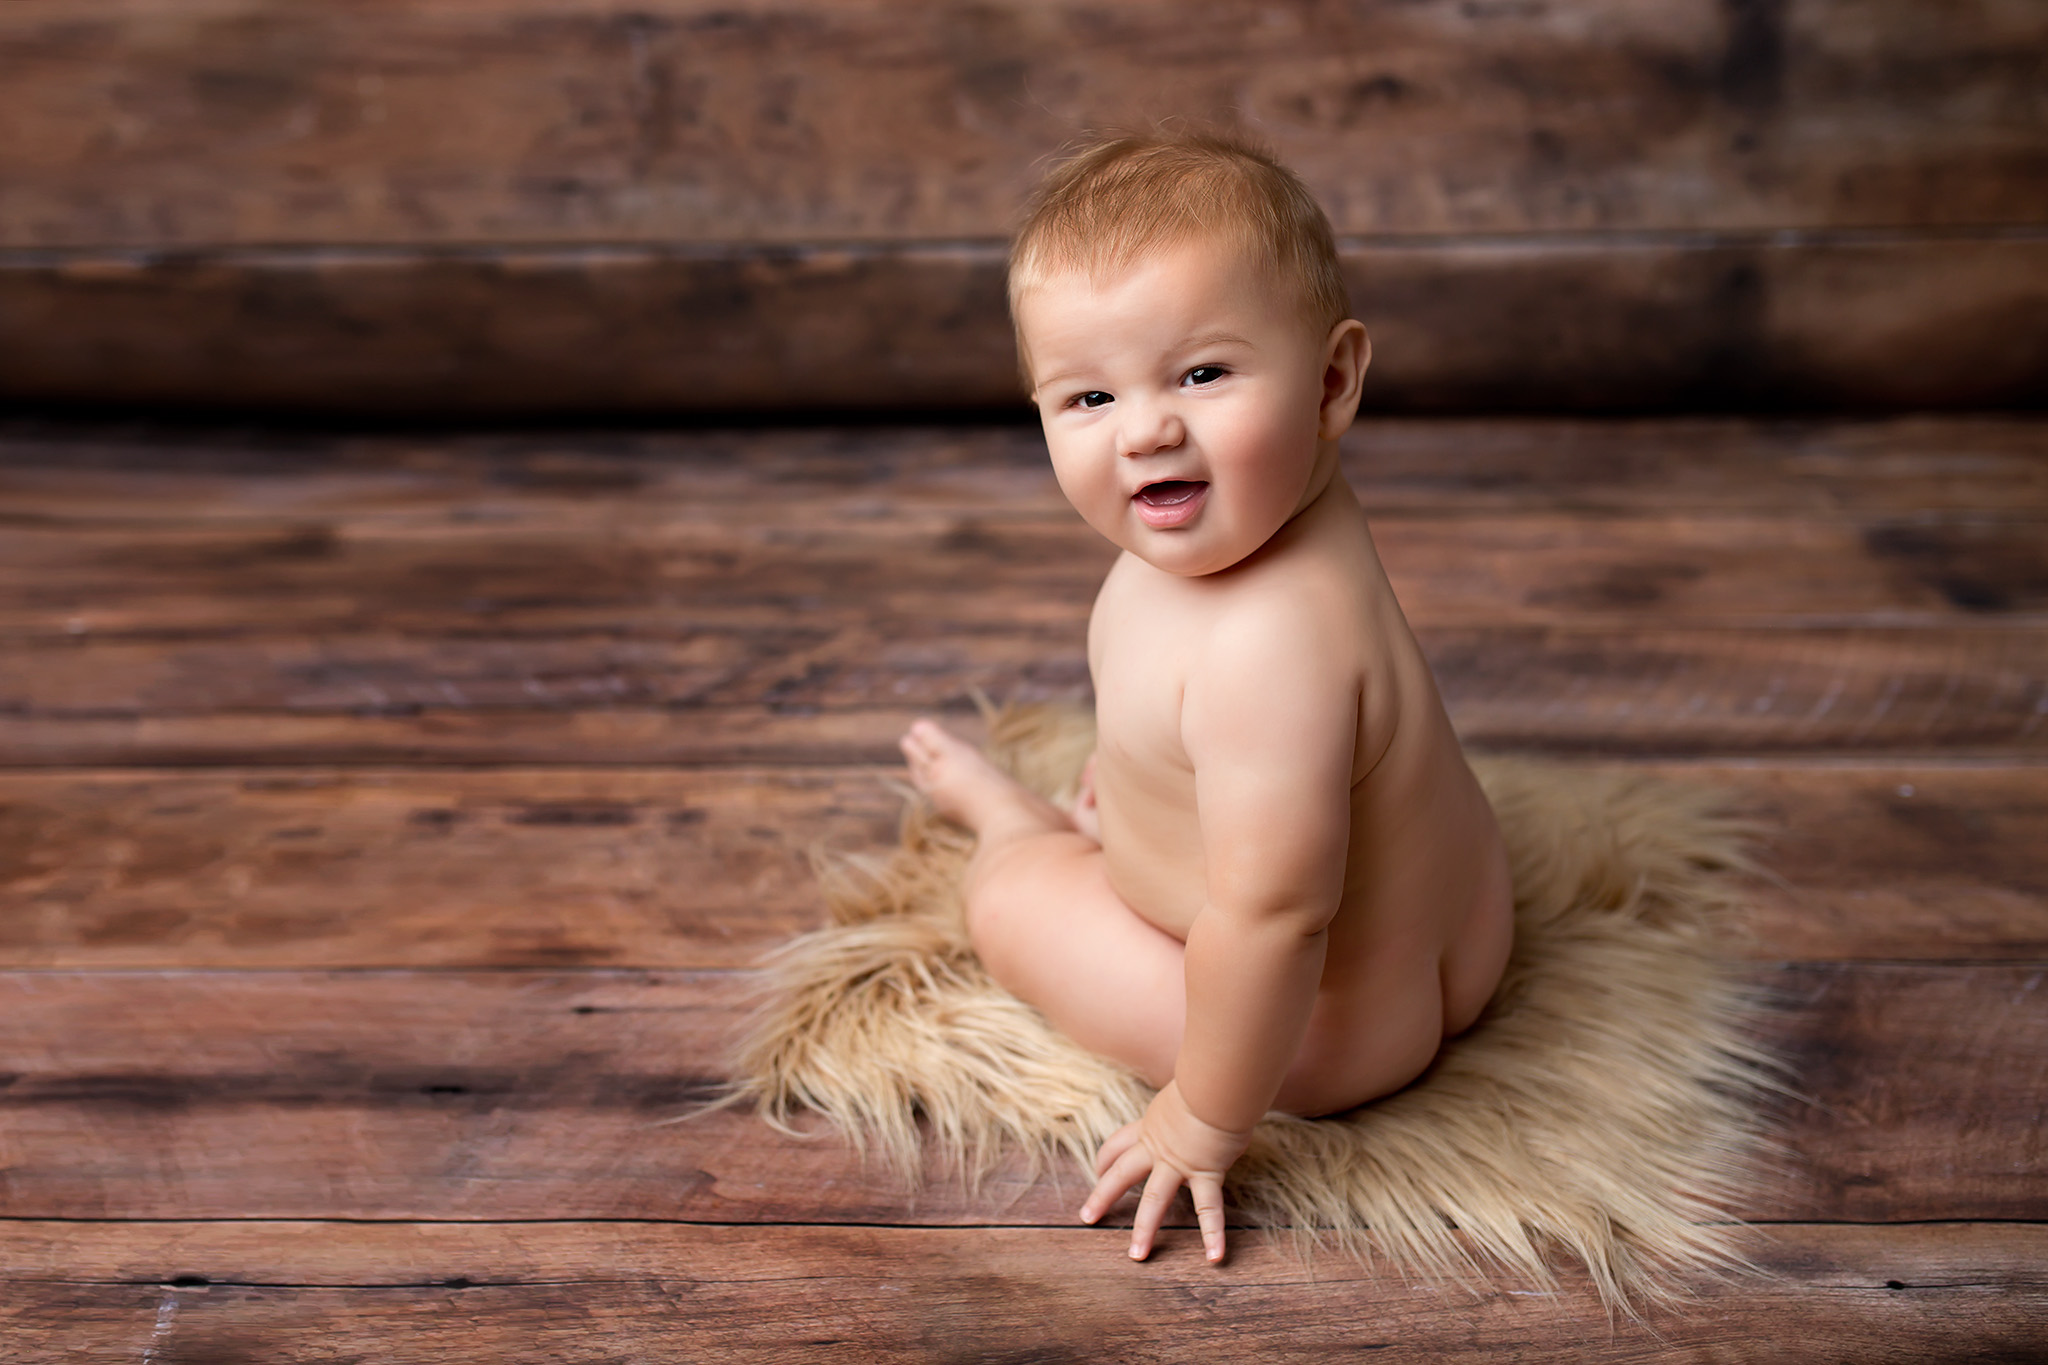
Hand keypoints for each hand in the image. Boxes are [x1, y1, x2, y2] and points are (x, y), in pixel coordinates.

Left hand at [1079, 1080, 1252, 1263]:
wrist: (1215, 1083)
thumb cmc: (1207, 1079)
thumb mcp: (1183, 1089)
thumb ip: (1183, 1102)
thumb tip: (1195, 1095)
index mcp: (1150, 1125)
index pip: (1118, 1144)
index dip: (1105, 1159)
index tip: (1098, 1170)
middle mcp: (1157, 1147)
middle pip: (1121, 1173)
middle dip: (1102, 1196)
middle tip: (1087, 1217)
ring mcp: (1179, 1163)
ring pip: (1155, 1199)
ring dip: (1145, 1229)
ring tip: (1136, 1255)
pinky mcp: (1205, 1172)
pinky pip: (1209, 1208)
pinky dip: (1213, 1233)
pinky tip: (1214, 1257)